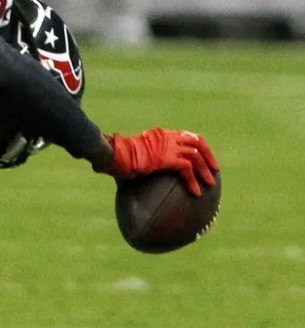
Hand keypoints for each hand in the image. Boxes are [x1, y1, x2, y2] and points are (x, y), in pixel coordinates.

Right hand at [97, 128, 218, 196]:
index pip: (188, 136)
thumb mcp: (136, 153)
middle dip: (209, 156)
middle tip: (214, 171)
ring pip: (195, 156)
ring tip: (210, 185)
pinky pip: (187, 169)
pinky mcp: (166, 158)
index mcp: (162, 134)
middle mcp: (167, 137)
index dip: (201, 146)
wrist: (113, 154)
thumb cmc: (118, 156)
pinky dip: (193, 181)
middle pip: (197, 142)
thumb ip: (146, 158)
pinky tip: (196, 192)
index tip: (206, 157)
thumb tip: (144, 172)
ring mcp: (167, 147)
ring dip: (205, 171)